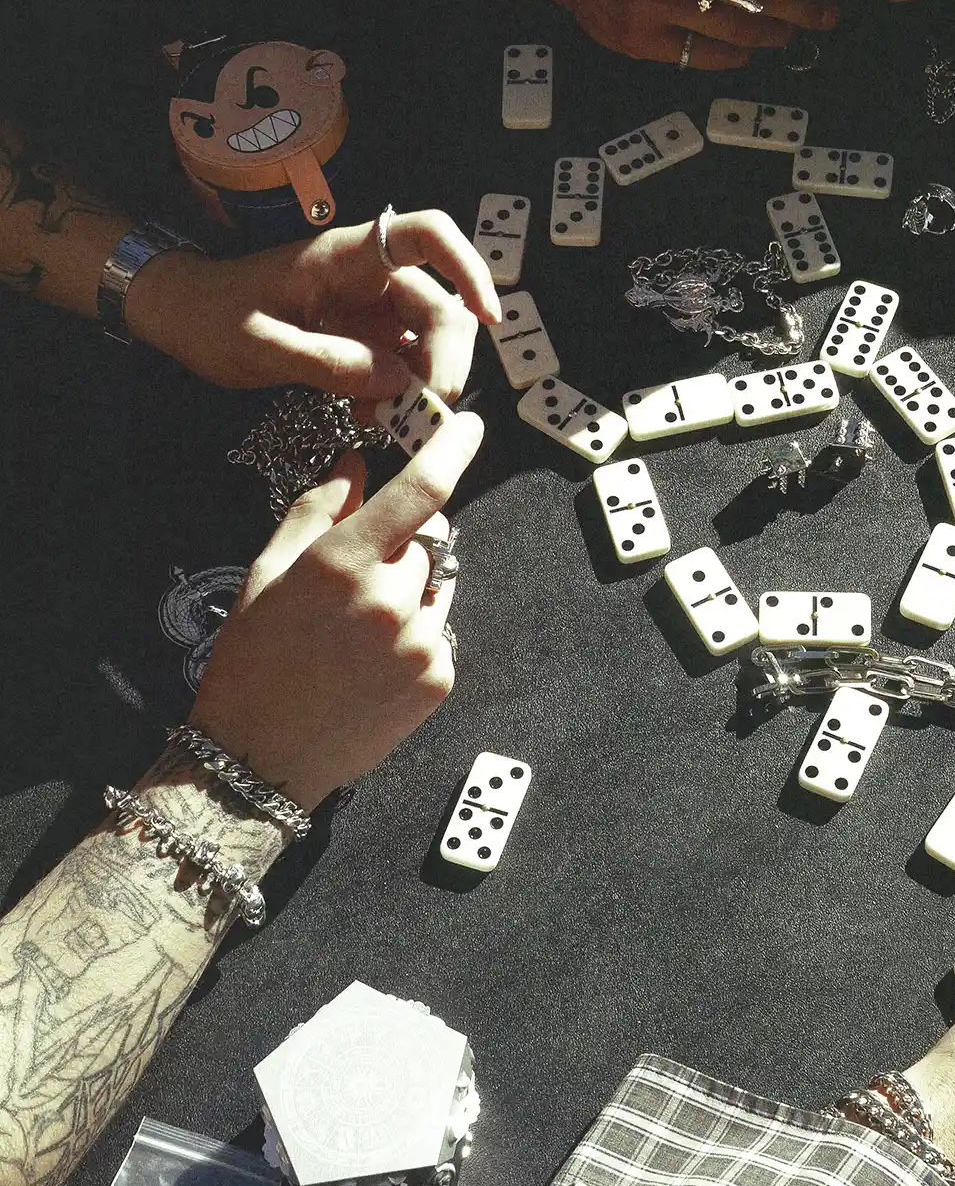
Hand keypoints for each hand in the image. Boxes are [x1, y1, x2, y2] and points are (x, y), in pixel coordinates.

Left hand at [128, 211, 500, 399]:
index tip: (488, 317)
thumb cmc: (212, 317)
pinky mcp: (367, 335)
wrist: (181, 314)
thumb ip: (327, 363)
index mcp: (347, 257)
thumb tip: (399, 383)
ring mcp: (373, 306)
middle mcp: (372, 276)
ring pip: (432, 339)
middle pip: (442, 306)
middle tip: (421, 412)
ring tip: (388, 419)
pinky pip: (406, 361)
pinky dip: (401, 392)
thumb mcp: (258, 346)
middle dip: (446, 361)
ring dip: (425, 382)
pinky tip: (373, 415)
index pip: (428, 235)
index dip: (469, 267)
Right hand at [189, 412, 482, 808]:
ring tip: (357, 630)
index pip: (420, 492)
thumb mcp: (267, 575)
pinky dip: (416, 633)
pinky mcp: (439, 678)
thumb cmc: (253, 662)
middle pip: (427, 540)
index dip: (452, 450)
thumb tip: (357, 463)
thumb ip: (318, 510)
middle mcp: (390, 601)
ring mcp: (421, 643)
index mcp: (342, 565)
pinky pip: (441, 630)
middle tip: (355, 577)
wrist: (260, 760)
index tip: (471, 424)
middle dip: (402, 543)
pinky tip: (370, 662)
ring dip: (411, 590)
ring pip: (438, 585)